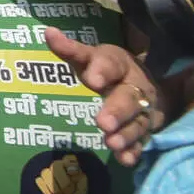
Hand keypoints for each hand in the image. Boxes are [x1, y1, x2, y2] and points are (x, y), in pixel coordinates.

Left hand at [45, 27, 163, 165]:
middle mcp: (134, 87)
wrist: (145, 85)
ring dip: (125, 134)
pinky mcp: (144, 130)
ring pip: (137, 122)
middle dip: (116, 110)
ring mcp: (142, 110)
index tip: (92, 79)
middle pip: (128, 98)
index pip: (112, 63)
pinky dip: (134, 151)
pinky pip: (141, 141)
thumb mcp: (90, 58)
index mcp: (119, 64)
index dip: (102, 70)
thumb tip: (48, 32)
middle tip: (102, 122)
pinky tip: (125, 160)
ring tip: (111, 143)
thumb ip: (71, 49)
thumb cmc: (106, 70)